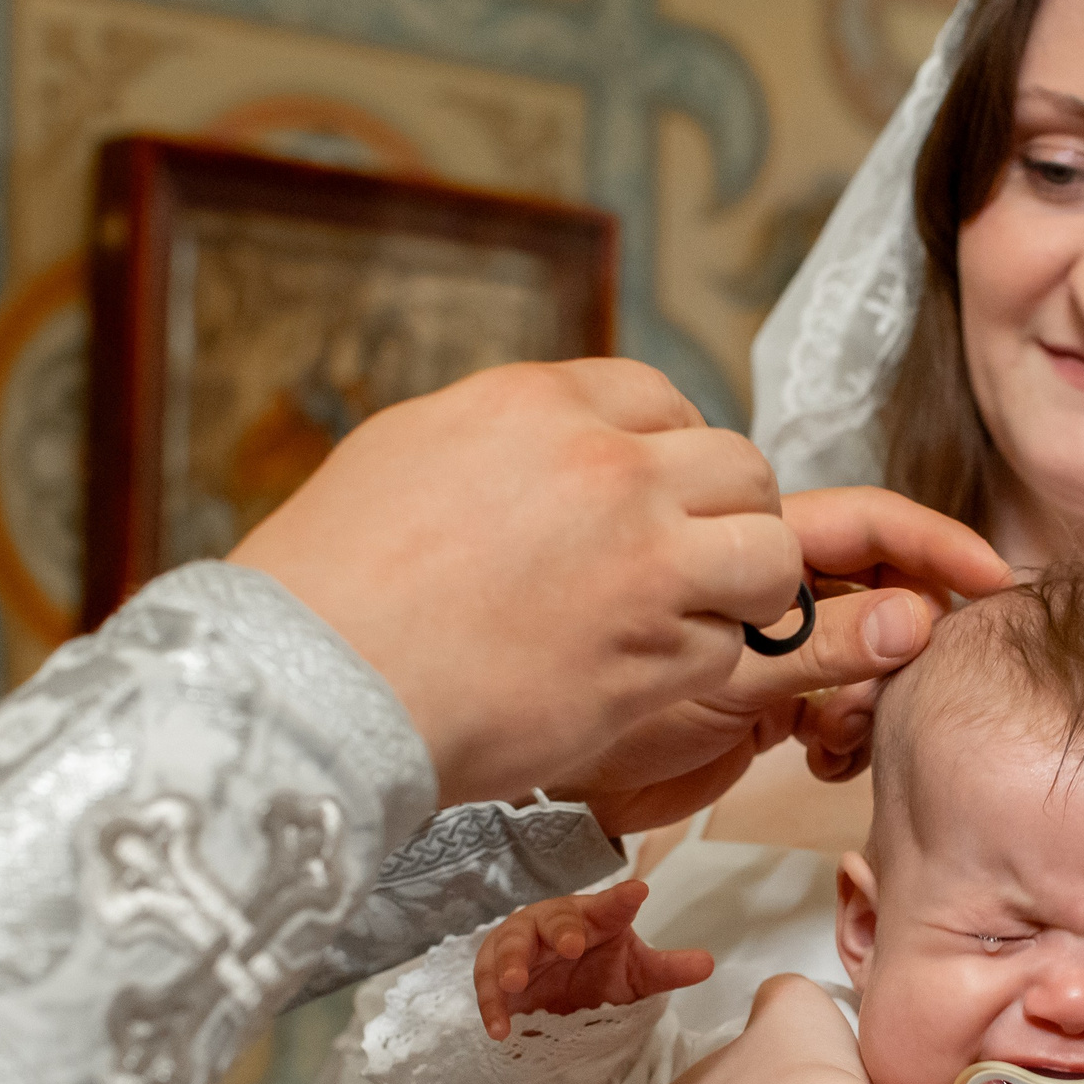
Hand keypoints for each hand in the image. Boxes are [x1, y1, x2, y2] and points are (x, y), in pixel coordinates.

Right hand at [229, 360, 797, 806]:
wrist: (314, 687)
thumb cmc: (330, 584)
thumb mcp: (407, 453)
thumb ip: (505, 440)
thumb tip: (547, 443)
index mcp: (541, 405)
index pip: (661, 397)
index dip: (670, 450)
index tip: (658, 494)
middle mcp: (609, 470)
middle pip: (739, 467)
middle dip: (726, 514)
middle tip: (690, 560)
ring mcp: (644, 562)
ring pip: (769, 554)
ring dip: (743, 588)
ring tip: (691, 617)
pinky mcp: (656, 655)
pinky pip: (731, 647)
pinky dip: (700, 665)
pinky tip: (638, 678)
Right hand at [474, 880, 715, 1037]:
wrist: (560, 996)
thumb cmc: (600, 970)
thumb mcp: (636, 974)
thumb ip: (667, 969)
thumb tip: (710, 965)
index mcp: (593, 917)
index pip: (610, 905)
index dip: (621, 900)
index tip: (638, 894)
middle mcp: (554, 924)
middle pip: (553, 919)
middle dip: (560, 930)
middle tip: (571, 946)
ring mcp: (520, 946)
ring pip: (509, 946)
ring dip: (509, 963)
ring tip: (514, 982)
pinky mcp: (496, 977)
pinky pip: (488, 987)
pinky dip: (491, 1006)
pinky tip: (500, 1030)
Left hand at [547, 488, 1011, 832]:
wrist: (554, 789)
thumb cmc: (601, 712)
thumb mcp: (720, 677)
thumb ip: (816, 647)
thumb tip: (914, 619)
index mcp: (751, 554)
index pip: (865, 525)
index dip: (932, 544)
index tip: (992, 577)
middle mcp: (769, 593)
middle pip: (880, 586)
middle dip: (909, 633)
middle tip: (902, 686)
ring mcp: (773, 647)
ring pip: (870, 650)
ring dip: (878, 691)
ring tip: (841, 734)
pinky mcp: (772, 704)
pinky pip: (845, 703)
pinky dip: (852, 731)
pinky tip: (827, 757)